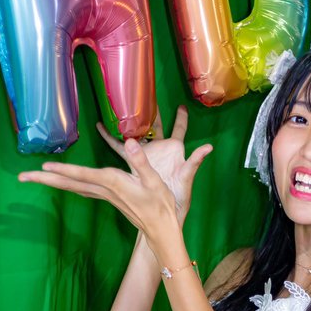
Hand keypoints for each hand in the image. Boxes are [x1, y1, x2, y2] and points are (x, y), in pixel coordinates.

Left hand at [19, 121, 211, 248]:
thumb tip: (131, 143)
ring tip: (33, 177)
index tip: (44, 166)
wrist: (162, 230)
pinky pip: (81, 189)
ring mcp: (104, 195)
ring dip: (52, 181)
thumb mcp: (155, 182)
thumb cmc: (161, 205)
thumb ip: (141, 162)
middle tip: (21, 177)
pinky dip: (68, 183)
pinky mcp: (108, 197)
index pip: (83, 174)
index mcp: (113, 183)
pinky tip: (61, 181)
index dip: (64, 169)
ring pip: (72, 186)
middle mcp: (105, 189)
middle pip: (69, 183)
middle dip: (45, 179)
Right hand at [96, 107, 209, 225]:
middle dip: (150, 112)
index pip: (179, 130)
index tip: (182, 106)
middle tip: (143, 96)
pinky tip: (102, 128)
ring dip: (129, 122)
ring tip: (121, 106)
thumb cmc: (179, 198)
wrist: (163, 214)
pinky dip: (111, 139)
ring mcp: (146, 156)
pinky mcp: (134, 163)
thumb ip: (196, 161)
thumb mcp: (187, 178)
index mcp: (174, 150)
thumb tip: (209, 147)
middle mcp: (160, 150)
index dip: (181, 118)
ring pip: (137, 134)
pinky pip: (121, 148)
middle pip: (155, 126)